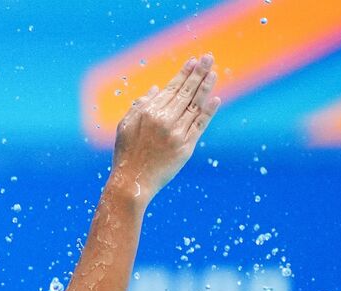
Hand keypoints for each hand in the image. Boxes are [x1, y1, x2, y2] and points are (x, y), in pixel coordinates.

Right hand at [108, 54, 219, 201]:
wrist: (132, 182)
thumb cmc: (126, 154)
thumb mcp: (125, 125)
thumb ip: (140, 105)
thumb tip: (156, 89)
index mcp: (149, 112)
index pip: (171, 88)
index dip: (183, 74)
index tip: (193, 61)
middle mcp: (164, 120)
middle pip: (186, 92)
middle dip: (198, 73)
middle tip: (208, 58)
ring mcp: (177, 133)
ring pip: (195, 106)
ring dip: (206, 88)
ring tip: (213, 73)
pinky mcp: (185, 147)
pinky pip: (199, 126)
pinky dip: (208, 112)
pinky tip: (215, 100)